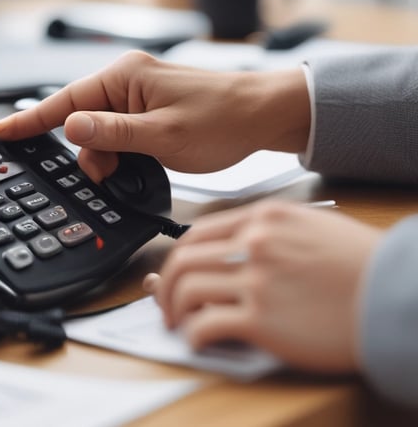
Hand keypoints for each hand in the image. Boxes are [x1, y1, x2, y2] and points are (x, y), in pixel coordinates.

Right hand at [0, 50, 309, 181]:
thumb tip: (71, 128)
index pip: (64, 101)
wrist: (264, 115)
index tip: (0, 134)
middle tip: (108, 171)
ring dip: (109, 154)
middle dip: (89, 151)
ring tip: (138, 165)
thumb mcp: (164, 136)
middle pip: (81, 119)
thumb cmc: (224, 119)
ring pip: (99, 131)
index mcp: (125, 77)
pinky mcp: (149, 108)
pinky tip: (140, 160)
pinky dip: (122, 151)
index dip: (30, 121)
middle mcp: (127, 80)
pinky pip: (119, 131)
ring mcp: (138, 94)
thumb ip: (113, 134)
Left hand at [144, 200, 381, 371]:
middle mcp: (257, 243)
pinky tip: (198, 340)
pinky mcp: (263, 319)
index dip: (178, 255)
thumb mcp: (315, 226)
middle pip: (185, 259)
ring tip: (177, 323)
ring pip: (188, 289)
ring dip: (173, 309)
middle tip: (165, 301)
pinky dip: (194, 335)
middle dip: (167, 284)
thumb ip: (272, 231)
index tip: (174, 271)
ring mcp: (258, 281)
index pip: (199, 232)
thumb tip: (238, 246)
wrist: (397, 295)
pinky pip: (208, 325)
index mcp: (266, 218)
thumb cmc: (364, 265)